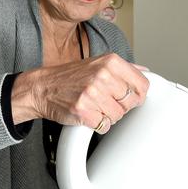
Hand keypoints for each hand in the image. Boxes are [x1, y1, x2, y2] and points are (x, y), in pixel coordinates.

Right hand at [11, 53, 148, 133]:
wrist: (42, 88)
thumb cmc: (70, 77)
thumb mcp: (98, 63)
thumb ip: (124, 68)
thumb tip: (146, 72)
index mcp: (111, 62)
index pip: (143, 85)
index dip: (138, 95)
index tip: (129, 97)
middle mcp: (103, 75)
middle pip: (131, 102)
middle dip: (121, 106)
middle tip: (105, 101)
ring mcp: (92, 93)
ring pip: (118, 116)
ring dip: (108, 116)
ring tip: (94, 106)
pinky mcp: (83, 111)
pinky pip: (104, 126)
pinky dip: (98, 124)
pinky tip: (88, 114)